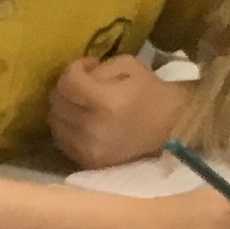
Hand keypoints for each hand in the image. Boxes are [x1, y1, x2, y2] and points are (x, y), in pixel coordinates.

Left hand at [49, 54, 185, 169]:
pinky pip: (63, 141)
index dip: (73, 69)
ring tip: (82, 104)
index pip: (67, 82)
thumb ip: (98, 68)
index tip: (86, 67)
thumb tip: (78, 74)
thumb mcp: (130, 66)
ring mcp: (87, 148)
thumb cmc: (154, 94)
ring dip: (64, 109)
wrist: (174, 131)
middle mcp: (91, 128)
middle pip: (56, 103)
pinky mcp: (87, 162)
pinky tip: (83, 122)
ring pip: (55, 123)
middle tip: (81, 85)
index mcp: (106, 101)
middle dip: (65, 89)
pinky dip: (68, 128)